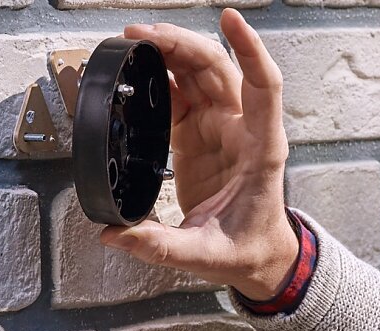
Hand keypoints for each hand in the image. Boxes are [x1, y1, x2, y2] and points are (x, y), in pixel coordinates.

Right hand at [100, 10, 298, 300]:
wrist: (259, 257)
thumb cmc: (247, 250)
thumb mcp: (205, 257)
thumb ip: (160, 246)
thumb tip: (115, 234)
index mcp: (259, 149)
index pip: (264, 85)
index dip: (250, 49)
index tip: (231, 19)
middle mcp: (242, 129)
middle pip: (219, 68)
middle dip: (182, 43)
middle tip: (142, 34)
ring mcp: (221, 128)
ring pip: (201, 72)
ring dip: (172, 50)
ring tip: (136, 40)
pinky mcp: (200, 133)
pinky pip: (185, 93)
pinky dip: (164, 75)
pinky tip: (142, 67)